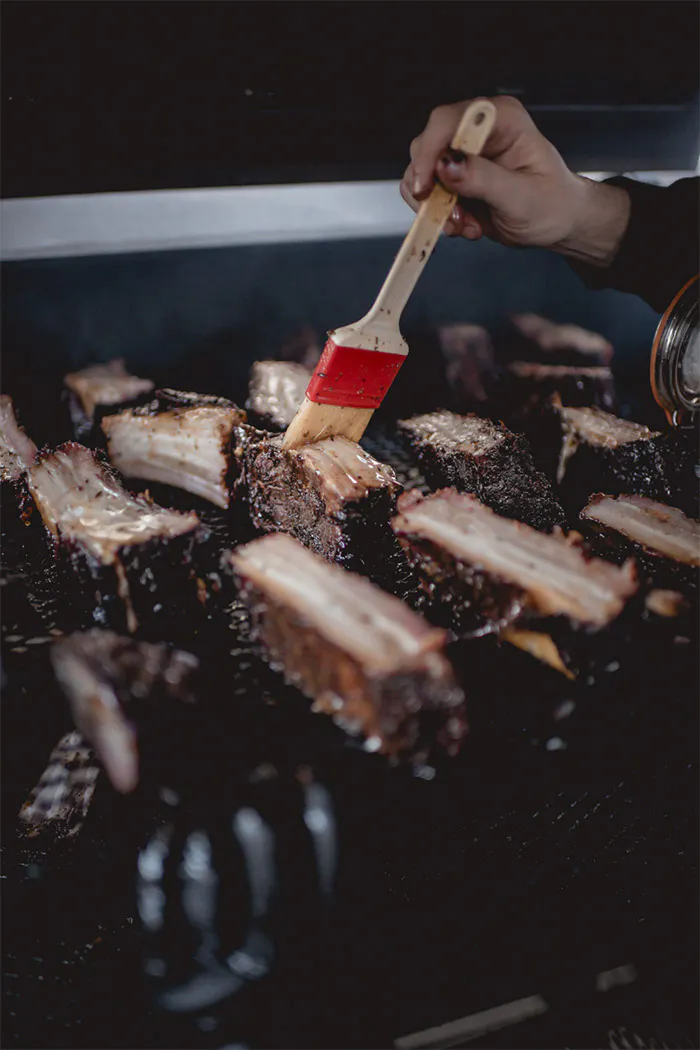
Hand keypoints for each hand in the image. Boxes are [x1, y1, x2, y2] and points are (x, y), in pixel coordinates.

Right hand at [400, 95, 629, 265]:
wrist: (557, 223)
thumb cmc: (552, 203)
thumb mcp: (522, 196)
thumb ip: (484, 179)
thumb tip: (447, 165)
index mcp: (500, 119)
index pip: (449, 120)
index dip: (430, 150)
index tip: (425, 184)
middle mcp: (477, 131)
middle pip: (427, 146)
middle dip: (431, 186)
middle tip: (452, 216)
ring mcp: (463, 156)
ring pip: (421, 173)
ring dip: (435, 206)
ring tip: (465, 225)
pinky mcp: (454, 179)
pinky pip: (428, 194)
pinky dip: (438, 215)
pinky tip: (466, 226)